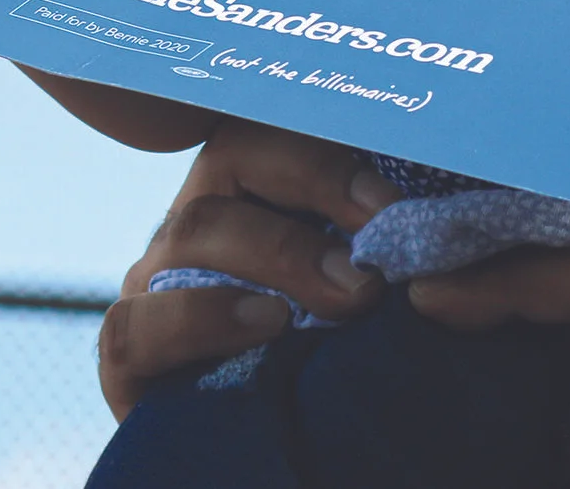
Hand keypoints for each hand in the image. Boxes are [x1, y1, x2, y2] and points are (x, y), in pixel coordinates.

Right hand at [98, 118, 401, 418]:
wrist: (280, 444)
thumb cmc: (335, 349)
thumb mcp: (365, 285)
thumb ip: (385, 243)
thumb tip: (441, 219)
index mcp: (255, 186)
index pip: (277, 125)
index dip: (332, 155)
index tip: (395, 205)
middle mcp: (200, 218)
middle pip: (233, 160)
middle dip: (315, 196)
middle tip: (376, 255)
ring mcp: (155, 281)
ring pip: (192, 231)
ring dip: (277, 256)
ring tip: (346, 297)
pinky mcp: (129, 350)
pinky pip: (137, 323)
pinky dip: (203, 318)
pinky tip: (267, 326)